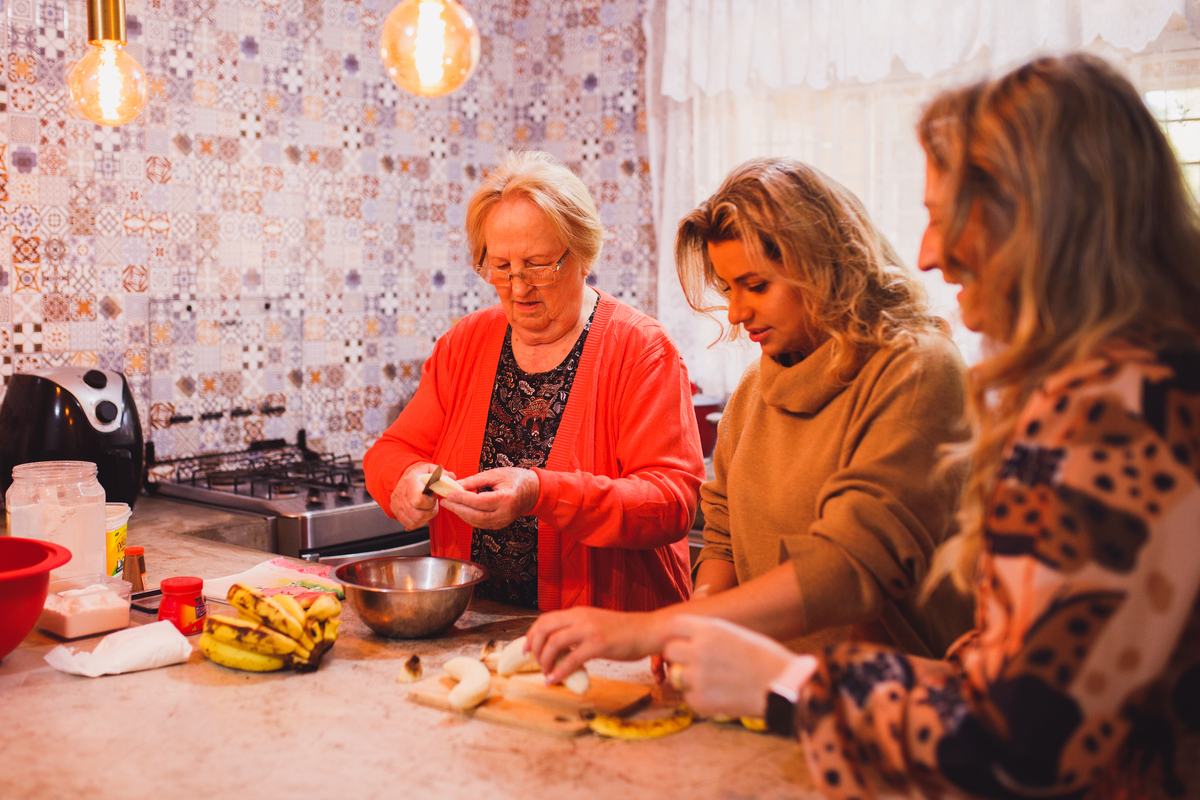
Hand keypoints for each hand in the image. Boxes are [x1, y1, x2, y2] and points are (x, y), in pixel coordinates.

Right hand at [388, 463, 450, 530]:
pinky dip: (419, 522)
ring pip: (415, 521)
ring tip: (427, 508)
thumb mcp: (431, 469)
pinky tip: (422, 513)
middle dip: (430, 511)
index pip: (419, 500)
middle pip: (418, 514)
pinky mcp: (397, 512)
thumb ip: (442, 473)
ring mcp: (398, 505)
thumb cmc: (419, 473)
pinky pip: (410, 524)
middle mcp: (401, 495)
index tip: (433, 495)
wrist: (406, 476)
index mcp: (410, 483)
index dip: (430, 501)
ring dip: (425, 517)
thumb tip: (451, 477)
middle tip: (432, 503)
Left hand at [438, 467, 539, 529]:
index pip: (479, 501)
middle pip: (476, 515)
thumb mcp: (496, 474)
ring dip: (461, 514)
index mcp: (506, 498)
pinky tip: (461, 510)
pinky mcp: (500, 525)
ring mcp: (503, 521)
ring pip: (477, 522)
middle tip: (445, 501)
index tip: (449, 494)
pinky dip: (469, 517)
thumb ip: (475, 480)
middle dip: (458, 508)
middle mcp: (505, 513)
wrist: (533, 491)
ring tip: (450, 505)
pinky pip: (481, 524)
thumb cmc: (517, 479)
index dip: (463, 498)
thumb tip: (457, 485)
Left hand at [525, 606, 667, 684]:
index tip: (526, 649)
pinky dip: (558, 672)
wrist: (649, 630)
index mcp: (579, 612)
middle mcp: (581, 617)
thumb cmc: (625, 631)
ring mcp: (589, 630)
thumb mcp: (597, 624)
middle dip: (533, 647)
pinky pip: (571, 659)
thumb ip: (579, 631)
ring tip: (545, 673)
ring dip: (544, 660)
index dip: (531, 634)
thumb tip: (562, 648)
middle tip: (533, 662)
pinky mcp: (599, 645)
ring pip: (554, 643)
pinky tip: (554, 680)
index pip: (545, 619)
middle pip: (544, 629)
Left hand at [661, 615, 810, 718]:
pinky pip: (687, 698)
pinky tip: (719, 695)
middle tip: (696, 664)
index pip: (673, 625)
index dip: (676, 634)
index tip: (682, 641)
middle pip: (670, 651)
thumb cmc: (765, 657)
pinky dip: (698, 698)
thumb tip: (685, 637)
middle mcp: (699, 650)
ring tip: (712, 681)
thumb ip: (708, 634)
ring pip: (676, 676)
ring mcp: (698, 677)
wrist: (785, 686)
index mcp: (709, 630)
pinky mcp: (701, 701)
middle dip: (680, 657)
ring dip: (688, 679)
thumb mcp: (735, 633)